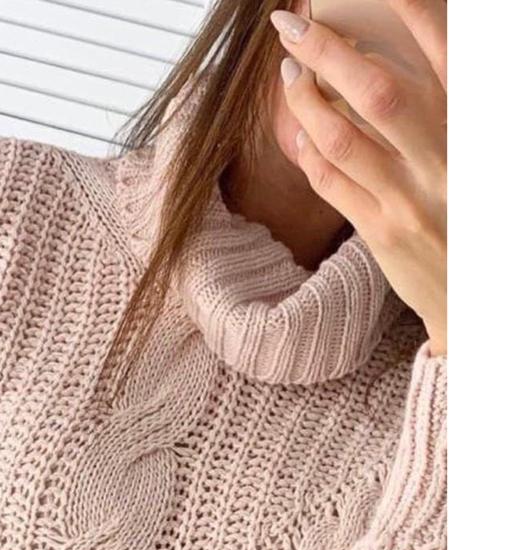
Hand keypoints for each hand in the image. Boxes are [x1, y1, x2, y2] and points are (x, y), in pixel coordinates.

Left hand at [271, 0, 446, 356]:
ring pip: (340, 138)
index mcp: (477, 129)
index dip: (411, 9)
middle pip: (376, 93)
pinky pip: (331, 181)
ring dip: (304, 100)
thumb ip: (449, 109)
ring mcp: (410, 201)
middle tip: (291, 24)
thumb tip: (389, 60)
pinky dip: (307, 148)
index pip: (445, 54)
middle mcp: (446, 162)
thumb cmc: (477, 213)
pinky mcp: (382, 233)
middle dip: (327, 50)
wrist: (481, 298)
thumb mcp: (480, 155)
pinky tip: (297, 128)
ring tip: (290, 74)